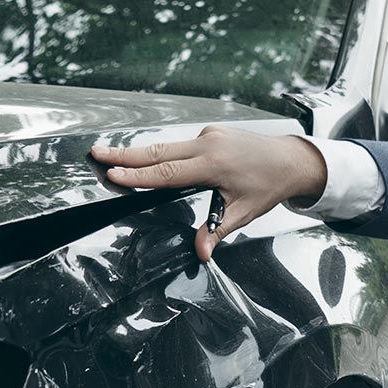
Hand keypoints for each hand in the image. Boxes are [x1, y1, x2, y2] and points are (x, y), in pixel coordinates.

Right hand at [89, 125, 328, 261]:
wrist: (292, 159)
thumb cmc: (269, 186)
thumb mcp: (244, 212)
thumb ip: (218, 230)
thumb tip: (201, 253)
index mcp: (214, 164)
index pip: (166, 172)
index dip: (137, 175)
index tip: (111, 174)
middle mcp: (208, 145)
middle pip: (158, 152)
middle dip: (124, 154)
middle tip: (95, 153)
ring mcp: (209, 136)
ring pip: (166, 146)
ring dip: (138, 152)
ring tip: (109, 155)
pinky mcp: (211, 134)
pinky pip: (180, 144)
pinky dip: (160, 151)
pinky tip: (144, 157)